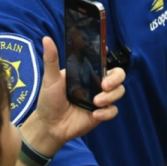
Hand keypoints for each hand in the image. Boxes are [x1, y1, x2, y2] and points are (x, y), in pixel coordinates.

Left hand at [20, 37, 125, 155]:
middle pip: (118, 75)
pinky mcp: (102, 113)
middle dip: (116, 78)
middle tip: (105, 85)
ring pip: (119, 91)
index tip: (106, 52)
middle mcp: (97, 84)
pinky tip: (95, 115)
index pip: (103, 61)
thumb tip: (46, 38)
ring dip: (111, 96)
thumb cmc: (49, 100)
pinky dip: (107, 112)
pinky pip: (114, 110)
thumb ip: (51, 59)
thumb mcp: (50, 79)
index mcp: (87, 73)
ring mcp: (101, 98)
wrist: (49, 126)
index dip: (108, 56)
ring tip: (96, 102)